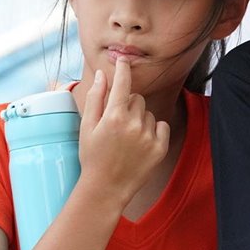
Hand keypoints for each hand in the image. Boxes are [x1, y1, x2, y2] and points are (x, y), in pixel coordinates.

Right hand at [77, 57, 168, 205]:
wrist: (106, 189)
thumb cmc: (93, 157)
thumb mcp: (87, 127)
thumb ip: (96, 98)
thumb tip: (102, 74)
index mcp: (114, 116)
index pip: (122, 83)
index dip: (123, 69)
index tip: (124, 60)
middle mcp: (133, 124)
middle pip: (137, 98)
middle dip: (127, 105)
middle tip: (116, 124)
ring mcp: (149, 136)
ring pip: (148, 113)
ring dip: (139, 119)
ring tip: (126, 139)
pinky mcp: (160, 148)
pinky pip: (161, 126)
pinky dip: (153, 131)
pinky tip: (140, 144)